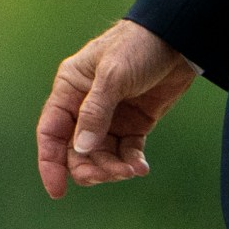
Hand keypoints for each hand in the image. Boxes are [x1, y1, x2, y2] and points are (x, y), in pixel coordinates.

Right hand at [35, 19, 196, 197]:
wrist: (179, 38)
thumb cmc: (138, 45)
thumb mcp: (113, 75)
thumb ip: (95, 112)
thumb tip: (80, 149)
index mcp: (70, 88)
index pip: (51, 131)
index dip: (50, 161)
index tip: (56, 190)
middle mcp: (85, 105)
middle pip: (76, 150)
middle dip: (90, 167)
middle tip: (110, 174)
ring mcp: (111, 116)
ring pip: (101, 155)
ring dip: (113, 167)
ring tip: (132, 169)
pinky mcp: (134, 123)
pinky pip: (126, 151)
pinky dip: (131, 162)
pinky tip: (141, 167)